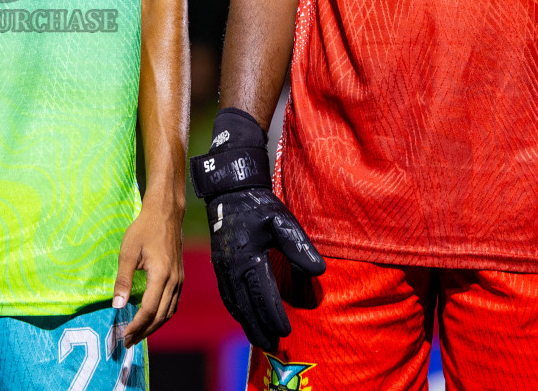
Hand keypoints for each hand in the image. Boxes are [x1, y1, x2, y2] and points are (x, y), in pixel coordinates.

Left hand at [111, 199, 183, 347]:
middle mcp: (174, 282)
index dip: (137, 325)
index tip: (124, 335)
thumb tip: (116, 305)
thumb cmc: (144, 229)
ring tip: (138, 334)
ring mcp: (179, 280)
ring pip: (170, 312)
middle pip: (161, 316)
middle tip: (128, 341)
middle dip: (144, 331)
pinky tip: (152, 318)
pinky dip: (162, 315)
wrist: (165, 214)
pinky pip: (173, 304)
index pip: (150, 310)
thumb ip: (123, 280)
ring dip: (154, 326)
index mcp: (161, 276)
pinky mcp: (180, 277)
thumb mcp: (128, 252)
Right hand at [205, 188, 323, 351]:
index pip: (262, 293)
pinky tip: (245, 318)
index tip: (286, 331)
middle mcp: (231, 267)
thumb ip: (299, 246)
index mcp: (247, 257)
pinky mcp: (219, 265)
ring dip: (247, 323)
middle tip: (273, 346)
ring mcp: (222, 267)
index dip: (273, 315)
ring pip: (234, 303)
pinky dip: (237, 311)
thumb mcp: (282, 220)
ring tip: (261, 340)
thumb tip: (318, 271)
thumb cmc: (259, 206)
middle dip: (259, 327)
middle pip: (245, 305)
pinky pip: (227, 295)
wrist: (229, 192)